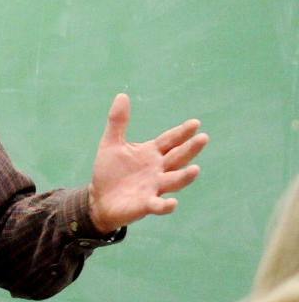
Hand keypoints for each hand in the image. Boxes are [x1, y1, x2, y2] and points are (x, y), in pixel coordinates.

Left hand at [88, 93, 208, 232]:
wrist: (98, 198)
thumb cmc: (109, 171)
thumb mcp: (111, 144)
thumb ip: (118, 122)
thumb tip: (122, 95)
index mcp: (151, 154)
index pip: (170, 141)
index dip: (181, 133)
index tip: (195, 123)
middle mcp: (158, 170)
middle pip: (177, 158)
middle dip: (189, 149)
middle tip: (203, 138)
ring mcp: (154, 188)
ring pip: (173, 181)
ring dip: (184, 177)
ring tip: (195, 169)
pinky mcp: (145, 205)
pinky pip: (158, 205)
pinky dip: (165, 205)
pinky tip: (172, 203)